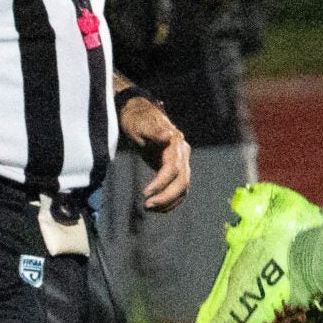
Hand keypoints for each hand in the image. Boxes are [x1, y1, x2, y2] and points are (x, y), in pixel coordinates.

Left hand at [121, 94, 191, 209]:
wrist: (141, 115)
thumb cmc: (139, 120)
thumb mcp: (142, 124)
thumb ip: (155, 131)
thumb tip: (168, 136)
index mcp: (175, 143)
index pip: (173, 168)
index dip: (161, 183)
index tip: (145, 193)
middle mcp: (182, 153)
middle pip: (182, 180)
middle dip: (166, 196)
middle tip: (147, 206)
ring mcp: (182, 161)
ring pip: (183, 187)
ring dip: (168, 201)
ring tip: (149, 207)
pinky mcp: (177, 168)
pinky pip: (179, 188)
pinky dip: (171, 200)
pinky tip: (157, 207)